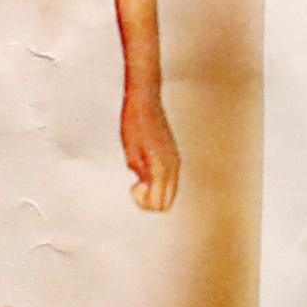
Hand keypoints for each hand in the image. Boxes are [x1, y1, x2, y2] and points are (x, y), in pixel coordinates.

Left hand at [120, 75, 179, 210]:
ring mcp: (176, 161)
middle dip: (150, 201)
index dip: (143, 202)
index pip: (158, 204)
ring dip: (155, 192)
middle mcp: (173, 167)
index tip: (133, 186)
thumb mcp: (131, 153)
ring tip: (139, 177)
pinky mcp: (174, 156)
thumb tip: (146, 187)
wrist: (145, 102)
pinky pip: (170, 181)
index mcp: (161, 167)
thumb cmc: (134, 124)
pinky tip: (146, 170)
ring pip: (171, 192)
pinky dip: (159, 183)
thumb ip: (140, 174)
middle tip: (136, 185)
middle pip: (167, 203)